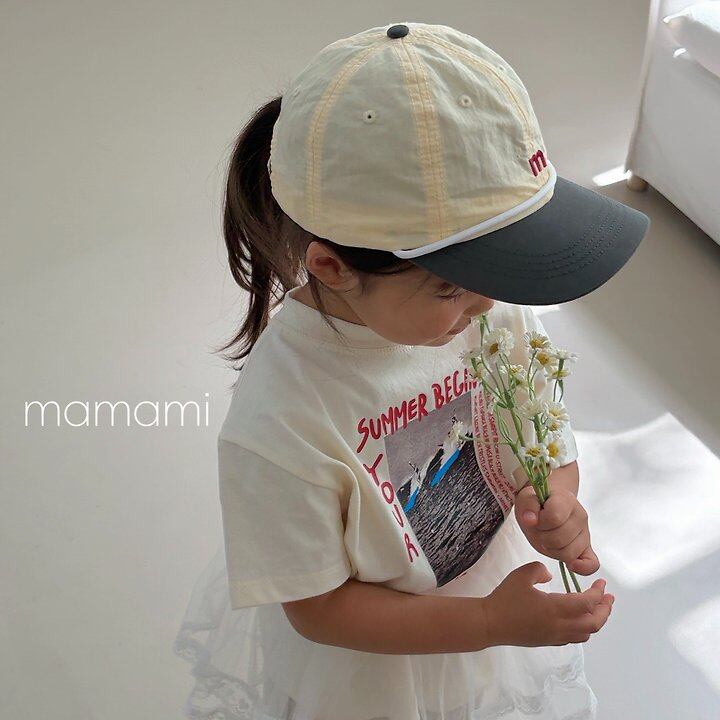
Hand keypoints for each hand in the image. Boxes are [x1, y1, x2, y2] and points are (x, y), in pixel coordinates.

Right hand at [482, 561, 614, 647]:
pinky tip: (577, 618)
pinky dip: (583, 628)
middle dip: (605, 610)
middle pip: (594, 623)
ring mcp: (555, 637)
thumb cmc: (505, 598)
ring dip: (596, 621)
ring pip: (586, 634)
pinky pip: (574, 638)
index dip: (598, 592)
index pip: (587, 603)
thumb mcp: (521, 575)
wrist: (490, 623)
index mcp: (555, 608)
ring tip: (597, 609)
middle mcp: (560, 626)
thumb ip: (539, 569)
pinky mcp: (548, 642)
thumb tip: (550, 576)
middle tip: (608, 597)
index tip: (601, 582)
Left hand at [514, 484, 599, 574]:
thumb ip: (528, 506)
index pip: (554, 517)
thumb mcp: (526, 499)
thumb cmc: (537, 504)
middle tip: (540, 530)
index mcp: (566, 500)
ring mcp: (585, 533)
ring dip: (552, 550)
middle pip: (560, 539)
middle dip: (543, 537)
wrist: (547, 506)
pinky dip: (582, 568)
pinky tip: (571, 565)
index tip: (535, 517)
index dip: (540, 521)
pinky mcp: (587, 548)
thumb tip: (530, 520)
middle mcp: (580, 516)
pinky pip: (592, 563)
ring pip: (569, 553)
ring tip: (547, 538)